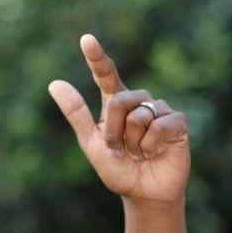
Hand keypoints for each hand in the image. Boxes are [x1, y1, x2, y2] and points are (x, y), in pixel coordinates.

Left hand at [49, 34, 189, 204]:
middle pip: (119, 99)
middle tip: (118, 150)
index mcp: (115, 104)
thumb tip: (54, 83)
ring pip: (138, 115)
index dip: (97, 57)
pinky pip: (159, 125)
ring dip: (132, 142)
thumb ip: (76, 113)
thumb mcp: (92, 142)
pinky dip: (149, 144)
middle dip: (113, 131)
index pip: (105, 75)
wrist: (142, 194)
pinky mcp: (177, 123)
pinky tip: (152, 153)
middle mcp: (138, 102)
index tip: (86, 39)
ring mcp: (160, 110)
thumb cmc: (118, 168)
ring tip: (137, 154)